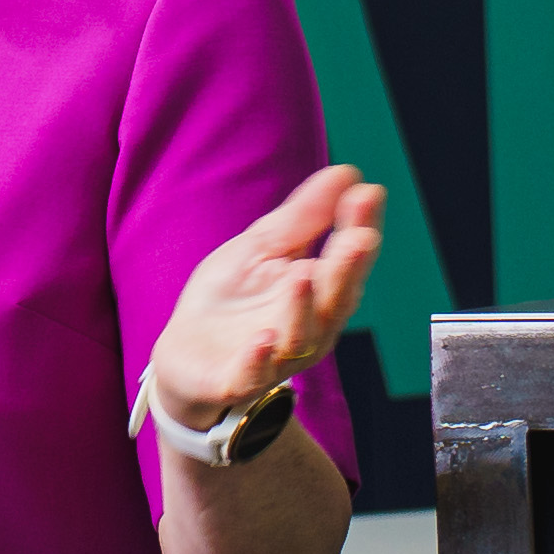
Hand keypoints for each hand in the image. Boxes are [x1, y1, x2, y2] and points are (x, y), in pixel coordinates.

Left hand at [146, 164, 386, 430]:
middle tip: (359, 237)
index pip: (348, 258)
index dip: (360, 227)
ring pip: (300, 338)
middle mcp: (310, 327)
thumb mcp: (264, 247)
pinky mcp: (236, 380)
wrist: (185, 354)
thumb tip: (349, 174)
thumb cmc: (232, 298)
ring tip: (302, 276)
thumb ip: (304, 217)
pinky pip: (252, 374)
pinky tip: (262, 340)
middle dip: (348, 270)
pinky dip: (259, 360)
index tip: (368, 195)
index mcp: (319, 291)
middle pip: (336, 300)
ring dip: (303, 309)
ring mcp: (276, 357)